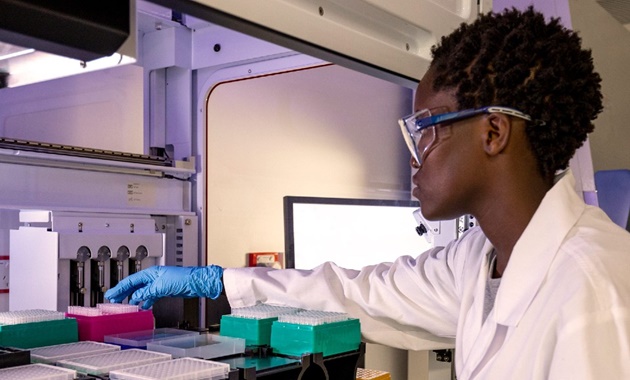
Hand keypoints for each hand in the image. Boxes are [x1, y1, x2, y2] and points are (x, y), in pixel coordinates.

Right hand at [104, 265, 222, 308]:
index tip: (111, 294)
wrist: (196, 282)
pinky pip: (151, 296)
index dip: (120, 288)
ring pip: (142, 291)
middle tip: (113, 299)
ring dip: (133, 298)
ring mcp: (159, 284)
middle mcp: (153, 278)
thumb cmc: (182, 278)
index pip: (131, 280)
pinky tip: (143, 306)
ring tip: (125, 304)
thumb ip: (147, 292)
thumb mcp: (161, 286)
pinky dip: (146, 301)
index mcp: (151, 273)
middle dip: (123, 292)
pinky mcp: (164, 290)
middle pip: (134, 285)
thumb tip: (136, 297)